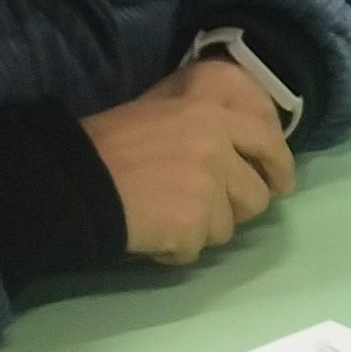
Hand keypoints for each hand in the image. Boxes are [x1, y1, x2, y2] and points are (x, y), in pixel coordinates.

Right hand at [85, 60, 296, 264]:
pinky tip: (152, 232)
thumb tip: (242, 148)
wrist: (73, 181)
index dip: (277, 159)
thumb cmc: (110, 145)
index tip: (277, 176)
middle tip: (239, 211)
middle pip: (261, 184)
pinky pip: (201, 247)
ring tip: (169, 215)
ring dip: (206, 226)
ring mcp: (210, 180)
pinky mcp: (196, 220)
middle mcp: (217, 136)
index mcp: (208, 104)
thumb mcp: (160, 110)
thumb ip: (204, 121)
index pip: (267, 132)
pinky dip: (178, 248)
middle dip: (253, 199)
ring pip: (233, 222)